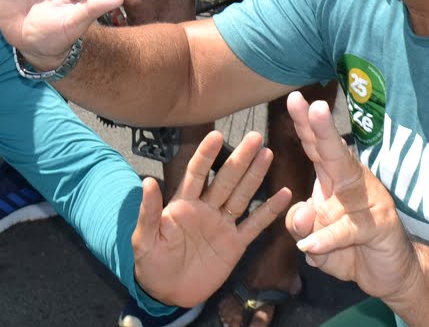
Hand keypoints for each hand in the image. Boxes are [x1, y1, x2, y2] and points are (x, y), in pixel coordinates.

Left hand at [132, 129, 293, 308]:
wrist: (167, 293)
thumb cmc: (151, 263)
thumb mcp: (144, 238)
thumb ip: (149, 211)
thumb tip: (148, 181)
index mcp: (183, 204)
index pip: (196, 173)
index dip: (206, 155)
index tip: (217, 135)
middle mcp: (206, 209)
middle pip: (225, 179)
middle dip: (240, 158)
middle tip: (255, 136)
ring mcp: (222, 225)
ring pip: (241, 196)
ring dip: (255, 176)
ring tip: (267, 154)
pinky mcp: (235, 244)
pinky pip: (254, 225)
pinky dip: (269, 211)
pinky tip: (284, 194)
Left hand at [283, 93, 422, 302]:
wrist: (392, 272)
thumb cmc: (349, 248)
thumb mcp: (313, 239)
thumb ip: (300, 224)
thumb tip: (302, 212)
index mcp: (334, 179)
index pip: (316, 148)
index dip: (305, 125)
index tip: (294, 99)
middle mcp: (352, 182)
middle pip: (334, 153)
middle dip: (321, 130)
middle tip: (314, 106)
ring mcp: (370, 200)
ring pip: (339, 196)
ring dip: (320, 215)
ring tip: (305, 229)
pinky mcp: (380, 224)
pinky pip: (348, 229)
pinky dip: (328, 239)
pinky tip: (312, 245)